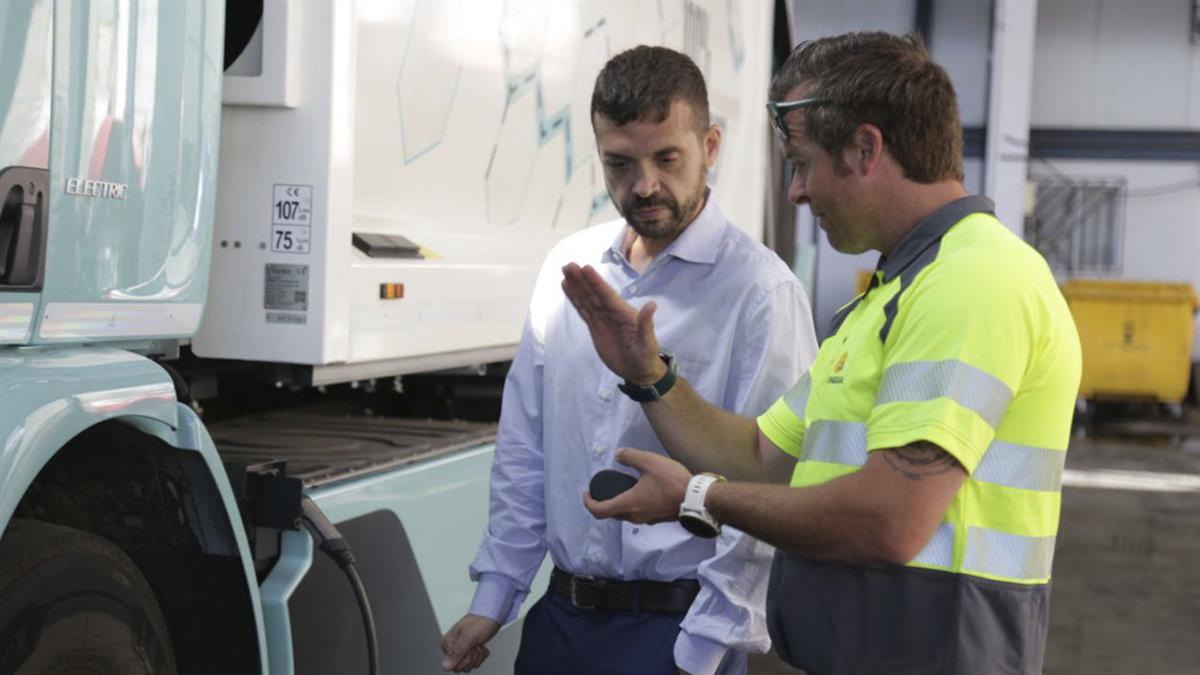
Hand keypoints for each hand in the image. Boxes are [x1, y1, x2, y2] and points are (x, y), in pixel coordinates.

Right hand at [440, 614, 499, 671]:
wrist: (491, 616)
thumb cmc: (480, 622)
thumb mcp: (468, 637)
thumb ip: (456, 653)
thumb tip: (445, 666)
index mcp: (447, 644)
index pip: (453, 665)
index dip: (465, 658)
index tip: (469, 647)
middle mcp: (452, 648)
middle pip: (461, 667)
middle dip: (472, 657)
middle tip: (474, 644)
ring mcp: (461, 650)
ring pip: (469, 665)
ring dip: (478, 655)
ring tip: (478, 642)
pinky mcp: (470, 652)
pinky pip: (476, 663)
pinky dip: (482, 655)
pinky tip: (481, 645)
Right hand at [561, 263, 664, 383]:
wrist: (638, 370)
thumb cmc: (646, 357)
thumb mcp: (648, 343)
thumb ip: (646, 325)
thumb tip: (652, 305)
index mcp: (624, 314)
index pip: (608, 296)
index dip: (596, 282)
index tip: (585, 268)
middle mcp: (612, 312)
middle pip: (594, 293)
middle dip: (582, 279)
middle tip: (569, 265)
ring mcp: (603, 318)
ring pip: (587, 299)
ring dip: (576, 285)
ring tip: (566, 270)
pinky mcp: (595, 326)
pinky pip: (583, 310)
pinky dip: (575, 298)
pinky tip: (567, 287)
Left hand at [584, 448, 691, 523]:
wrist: (697, 498)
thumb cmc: (672, 481)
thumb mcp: (649, 461)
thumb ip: (630, 456)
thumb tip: (619, 454)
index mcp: (627, 504)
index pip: (599, 510)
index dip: (588, 503)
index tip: (586, 493)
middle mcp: (634, 516)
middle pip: (611, 514)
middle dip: (603, 503)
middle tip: (603, 489)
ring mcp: (646, 520)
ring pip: (625, 515)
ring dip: (619, 505)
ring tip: (622, 488)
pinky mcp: (657, 519)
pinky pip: (638, 514)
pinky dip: (632, 506)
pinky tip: (640, 492)